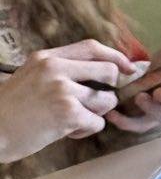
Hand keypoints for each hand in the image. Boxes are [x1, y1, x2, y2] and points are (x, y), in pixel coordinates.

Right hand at [0, 40, 134, 163]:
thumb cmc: (11, 109)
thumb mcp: (31, 76)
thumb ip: (61, 70)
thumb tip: (103, 71)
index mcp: (47, 58)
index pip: (92, 47)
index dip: (116, 57)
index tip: (129, 68)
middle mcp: (55, 69)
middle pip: (109, 72)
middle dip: (108, 91)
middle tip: (91, 104)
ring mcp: (62, 91)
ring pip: (107, 100)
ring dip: (95, 114)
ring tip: (71, 119)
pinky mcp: (68, 114)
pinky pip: (98, 123)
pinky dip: (86, 131)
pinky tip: (65, 131)